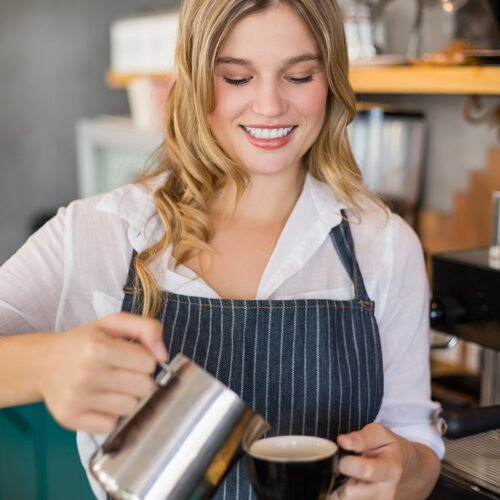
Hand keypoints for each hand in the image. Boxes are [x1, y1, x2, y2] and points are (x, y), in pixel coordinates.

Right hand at [37, 312, 166, 433]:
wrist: (42, 362)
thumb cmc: (84, 342)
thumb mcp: (115, 323)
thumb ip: (147, 328)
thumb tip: (163, 355)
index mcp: (99, 347)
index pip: (150, 364)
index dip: (145, 360)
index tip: (131, 357)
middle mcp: (86, 373)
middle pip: (144, 388)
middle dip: (139, 379)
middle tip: (121, 372)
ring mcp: (76, 398)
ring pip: (130, 408)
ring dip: (126, 398)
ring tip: (110, 385)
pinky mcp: (70, 418)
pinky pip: (111, 425)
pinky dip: (109, 415)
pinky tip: (99, 401)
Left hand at [330, 423, 408, 499]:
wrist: (397, 465)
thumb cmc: (385, 446)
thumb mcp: (378, 433)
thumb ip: (361, 437)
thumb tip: (342, 441)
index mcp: (391, 470)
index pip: (366, 471)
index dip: (347, 463)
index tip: (341, 456)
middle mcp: (385, 493)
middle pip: (351, 493)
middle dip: (337, 478)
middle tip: (342, 465)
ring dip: (336, 487)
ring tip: (346, 474)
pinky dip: (338, 494)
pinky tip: (346, 484)